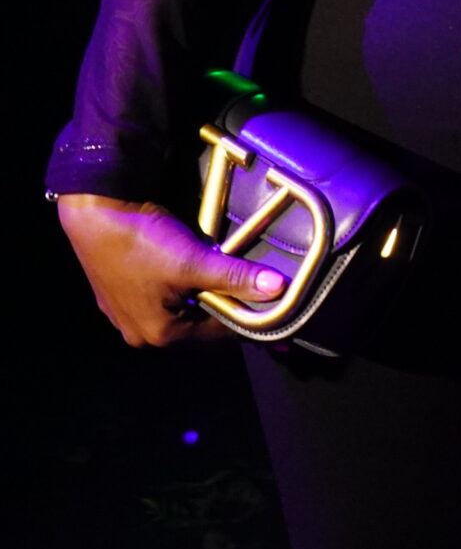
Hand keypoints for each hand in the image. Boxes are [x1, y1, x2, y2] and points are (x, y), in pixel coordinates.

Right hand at [57, 194, 284, 346]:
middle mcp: (141, 334)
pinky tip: (186, 271)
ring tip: (221, 277)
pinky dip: (178, 288)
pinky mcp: (116, 294)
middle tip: (248, 288)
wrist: (94, 214)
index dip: (246, 318)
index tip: (271, 309)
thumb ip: (234, 277)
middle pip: (197, 324)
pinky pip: (159, 297)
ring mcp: (125, 315)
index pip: (217, 333)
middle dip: (222, 307)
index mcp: (160, 334)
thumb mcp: (193, 260)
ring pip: (178, 310)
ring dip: (200, 297)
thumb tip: (278, 288)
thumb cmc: (142, 241)